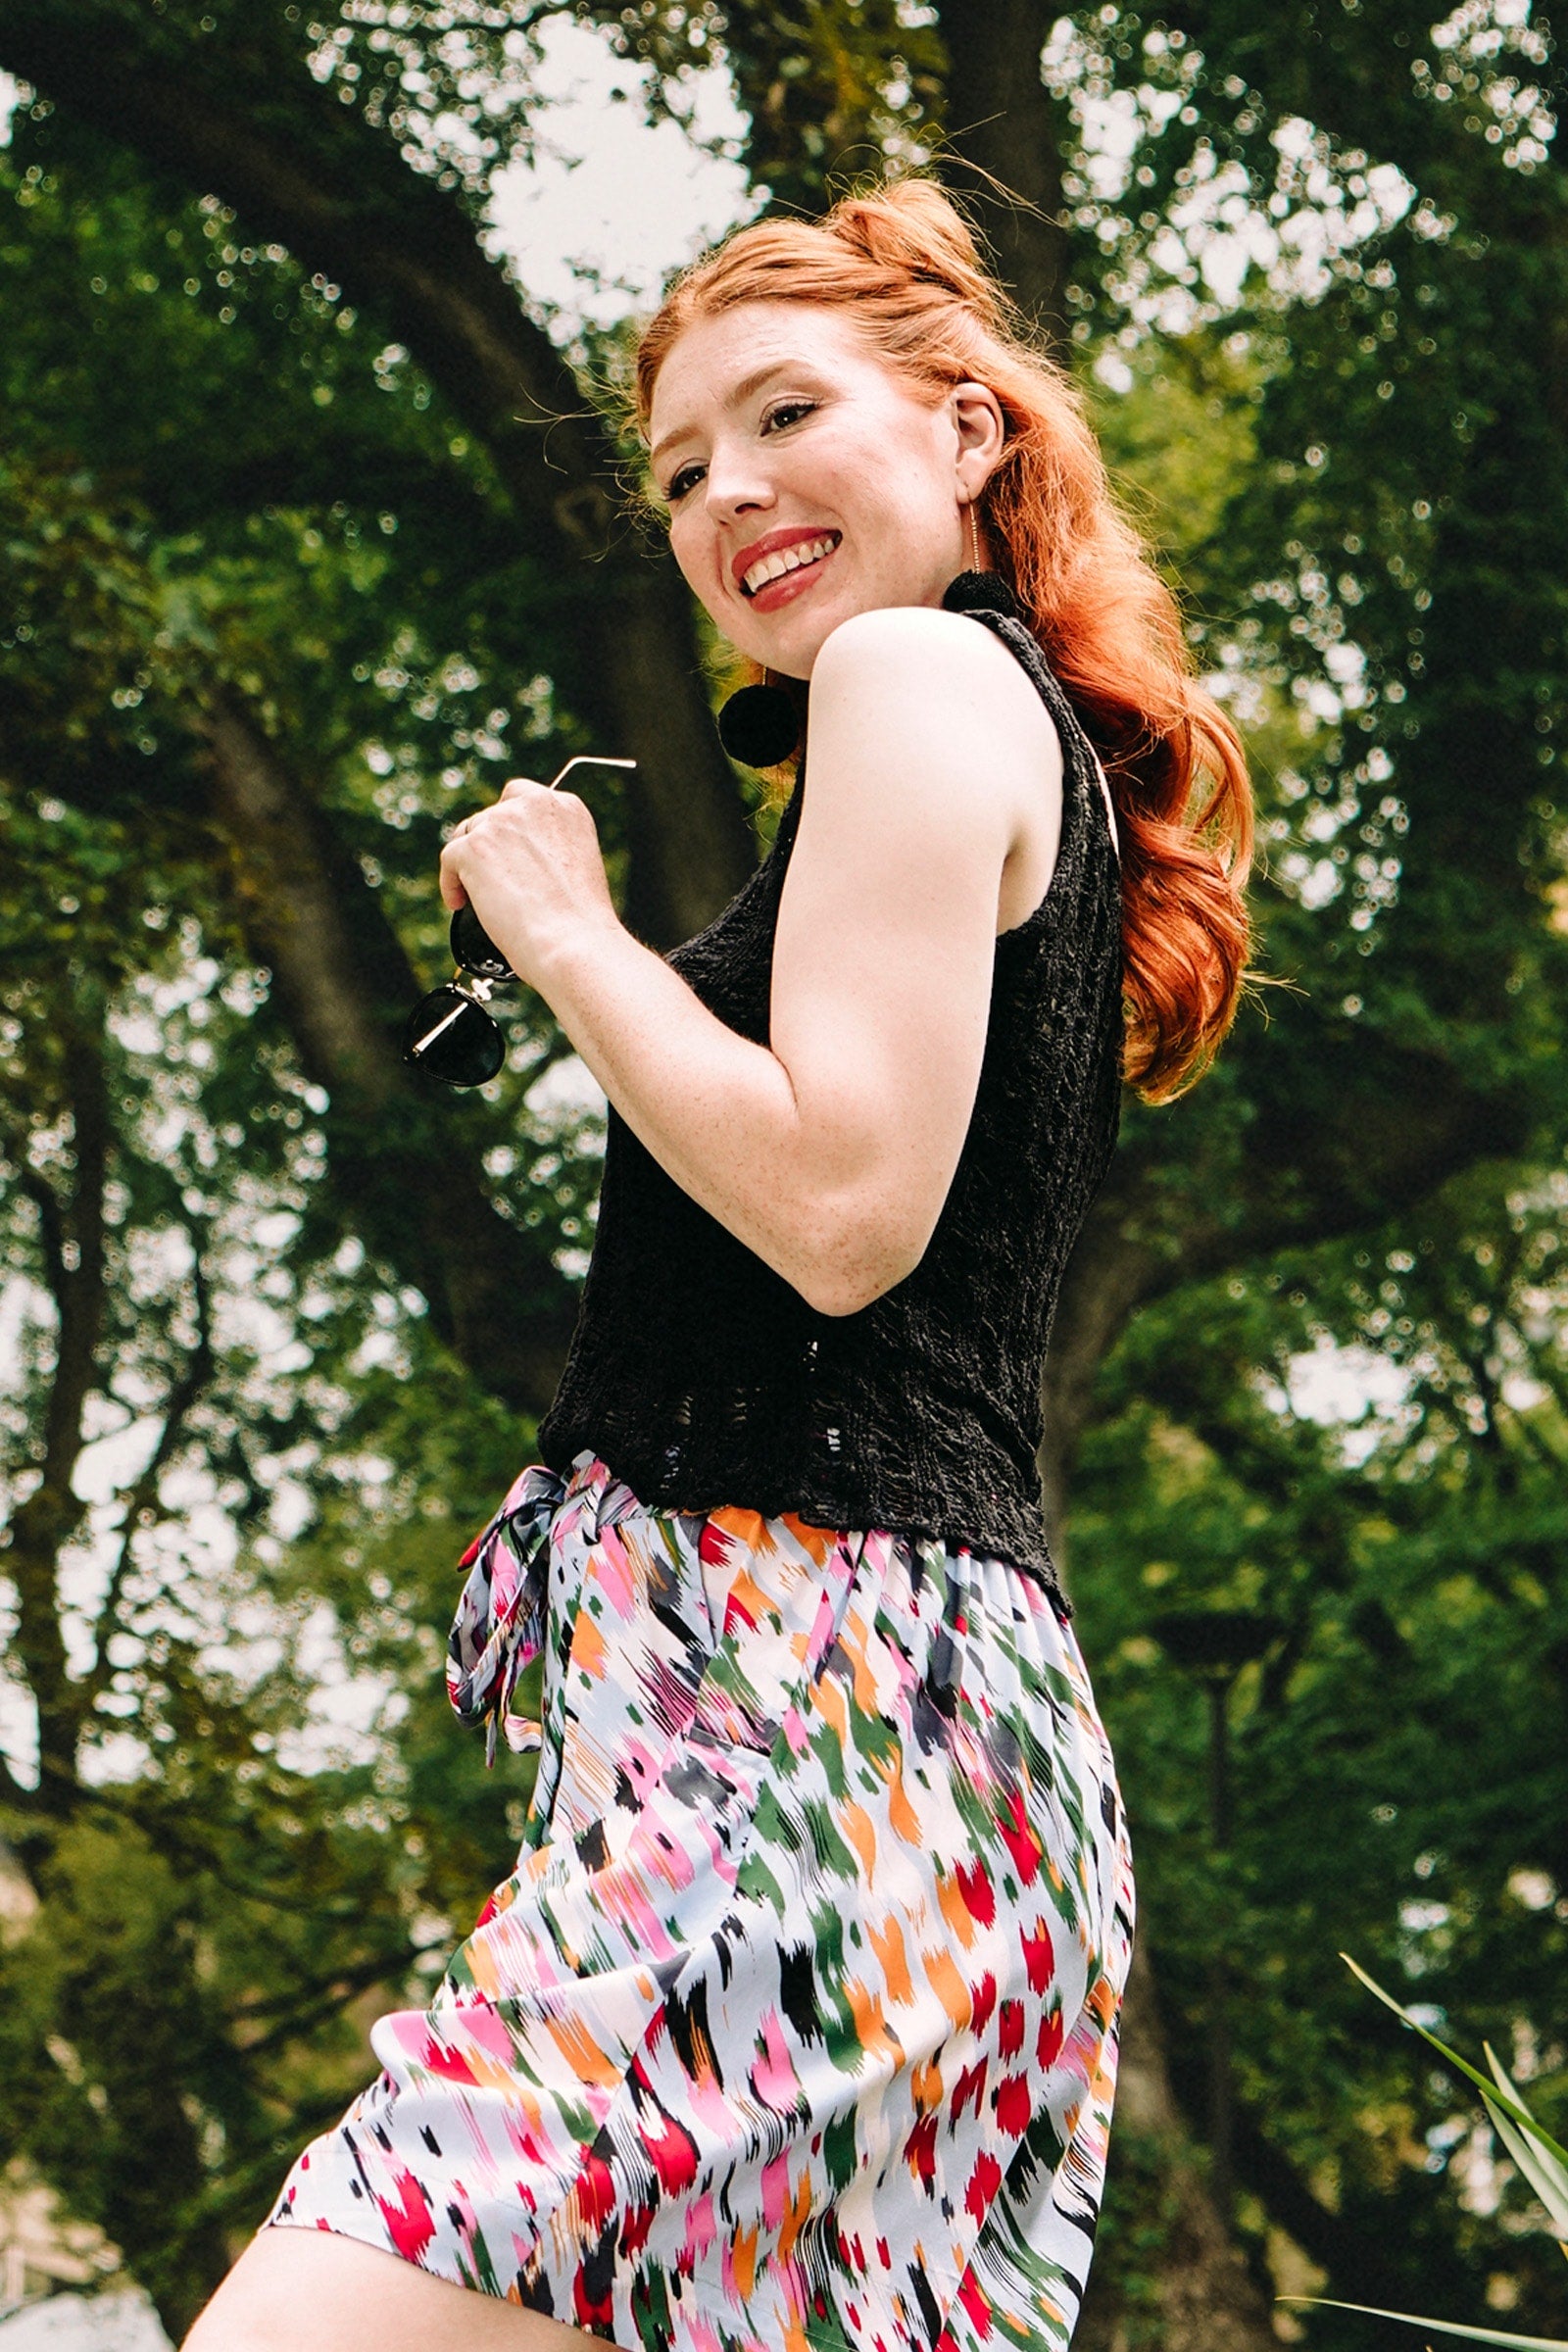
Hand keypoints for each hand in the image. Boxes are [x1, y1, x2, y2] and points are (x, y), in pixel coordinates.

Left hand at [439, 778, 617, 989]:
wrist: (573, 943)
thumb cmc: (580, 922)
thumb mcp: (578, 866)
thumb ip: (549, 848)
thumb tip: (516, 858)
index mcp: (566, 807)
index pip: (523, 799)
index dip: (511, 827)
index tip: (508, 852)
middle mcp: (534, 804)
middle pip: (492, 815)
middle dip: (488, 845)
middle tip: (490, 878)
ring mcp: (501, 822)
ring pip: (468, 835)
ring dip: (469, 863)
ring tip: (475, 896)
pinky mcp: (474, 847)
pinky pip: (450, 858)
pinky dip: (451, 883)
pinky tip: (459, 904)